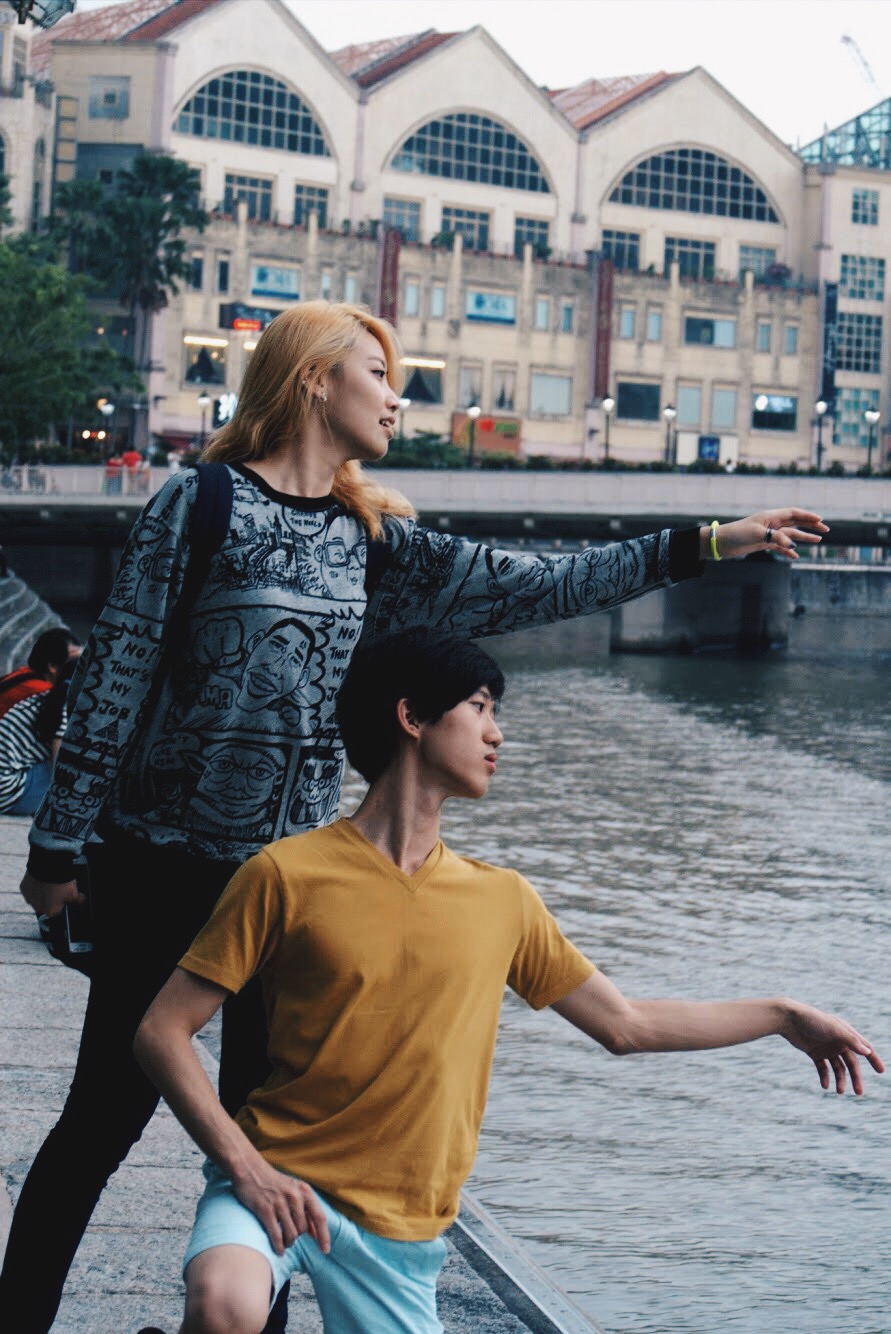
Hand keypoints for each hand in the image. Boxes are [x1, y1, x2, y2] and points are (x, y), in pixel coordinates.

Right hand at [20, 871, 82, 918]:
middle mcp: (38, 908)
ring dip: (42, 893)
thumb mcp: (74, 892)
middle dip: (51, 899)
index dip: (62, 903)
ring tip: (49, 882)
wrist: (48, 866)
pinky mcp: (23, 889)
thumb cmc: (61, 881)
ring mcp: (29, 898)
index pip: (57, 912)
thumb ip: (78, 900)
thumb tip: (82, 900)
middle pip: (46, 906)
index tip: (65, 896)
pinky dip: (34, 885)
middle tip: (57, 888)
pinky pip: (30, 889)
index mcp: (50, 911)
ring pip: (37, 898)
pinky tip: (41, 879)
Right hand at [233, 1159, 330, 1255]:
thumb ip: (306, 1210)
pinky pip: (277, 1236)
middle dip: (298, 1237)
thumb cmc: (274, 1183)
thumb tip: (316, 1234)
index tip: (325, 1251)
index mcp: (304, 1190)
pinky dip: (279, 1246)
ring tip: (284, 1243)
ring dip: (288, 1243)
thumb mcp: (294, 1191)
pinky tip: (279, 1250)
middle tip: (289, 1236)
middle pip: (303, 1229)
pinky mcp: (265, 1209)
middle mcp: (294, 1196)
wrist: (250, 1170)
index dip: (324, 1236)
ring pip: (291, 1234)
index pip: (319, 1217)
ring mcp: (280, 1202)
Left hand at [710, 509, 828, 560]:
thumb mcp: (757, 535)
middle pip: (795, 523)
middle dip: (811, 526)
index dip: (808, 516)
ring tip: (817, 541)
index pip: (794, 513)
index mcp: (771, 516)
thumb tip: (792, 544)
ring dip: (803, 538)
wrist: (722, 542)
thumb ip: (776, 537)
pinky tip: (796, 555)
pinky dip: (788, 550)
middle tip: (825, 530)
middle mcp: (771, 523)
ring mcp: (768, 533)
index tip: (821, 520)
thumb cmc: (738, 534)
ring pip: (790, 535)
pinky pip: (780, 546)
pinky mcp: (763, 543)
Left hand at [781, 1001, 883, 1094]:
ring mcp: (826, 1048)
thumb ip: (851, 1041)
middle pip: (851, 1063)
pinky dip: (825, 1077)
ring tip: (839, 1091)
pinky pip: (823, 1068)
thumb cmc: (812, 1020)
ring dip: (840, 1080)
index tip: (881, 1071)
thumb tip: (867, 1052)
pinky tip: (825, 1086)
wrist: (788, 1019)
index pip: (864, 1047)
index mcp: (845, 1033)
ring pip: (838, 1068)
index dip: (873, 1059)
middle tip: (859, 1093)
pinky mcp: (814, 1053)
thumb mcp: (833, 1029)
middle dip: (855, 1078)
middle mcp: (838, 1041)